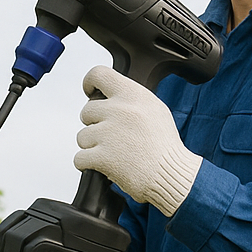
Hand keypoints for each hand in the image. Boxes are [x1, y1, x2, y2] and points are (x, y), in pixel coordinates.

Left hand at [74, 65, 202, 217]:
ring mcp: (109, 134)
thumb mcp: (154, 109)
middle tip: (113, 136)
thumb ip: (130, 97)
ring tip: (114, 153)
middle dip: (95, 124)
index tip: (90, 92)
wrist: (173, 176)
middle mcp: (119, 110)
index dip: (89, 83)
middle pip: (87, 111)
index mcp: (133, 95)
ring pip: (82, 136)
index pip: (99, 74)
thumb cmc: (164, 146)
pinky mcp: (102, 157)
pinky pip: (79, 157)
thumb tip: (107, 92)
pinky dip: (87, 163)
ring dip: (92, 146)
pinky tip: (104, 165)